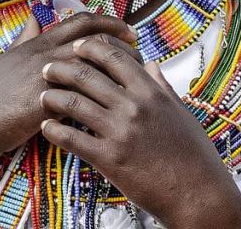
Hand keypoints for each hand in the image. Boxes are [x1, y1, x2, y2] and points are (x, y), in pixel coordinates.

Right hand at [0, 13, 138, 225]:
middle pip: (92, 39)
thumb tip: (35, 22)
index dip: (109, 23)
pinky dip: (99, 101)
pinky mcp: (40, 105)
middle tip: (141, 52)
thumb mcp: (3, 62)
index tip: (130, 31)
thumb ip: (24, 42)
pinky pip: (79, 98)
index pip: (79, 22)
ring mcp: (41, 79)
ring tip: (136, 83)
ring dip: (116, 72)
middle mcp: (40, 57)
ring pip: (90, 65)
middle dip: (122, 43)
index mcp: (34, 46)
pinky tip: (116, 110)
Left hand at [38, 37, 240, 228]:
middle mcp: (134, 107)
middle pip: (87, 75)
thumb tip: (151, 64)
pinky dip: (54, 131)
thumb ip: (162, 87)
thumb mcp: (181, 113)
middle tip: (47, 69)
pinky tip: (46, 128)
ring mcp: (120, 132)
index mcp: (151, 93)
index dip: (90, 47)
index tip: (76, 46)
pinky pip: (72, 139)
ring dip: (52, 97)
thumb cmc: (193, 154)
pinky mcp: (109, 158)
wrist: (197, 194)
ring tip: (43, 97)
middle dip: (61, 69)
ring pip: (74, 104)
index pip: (114, 57)